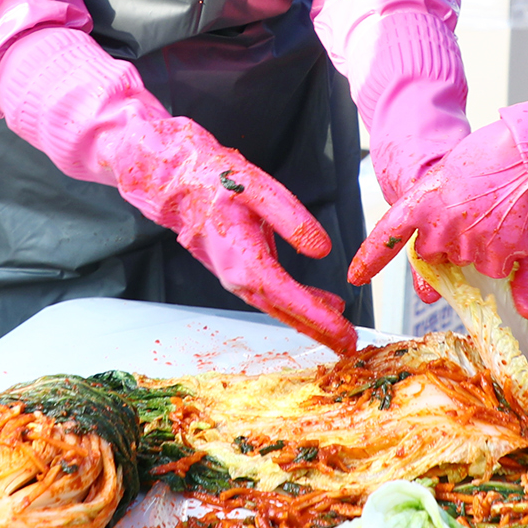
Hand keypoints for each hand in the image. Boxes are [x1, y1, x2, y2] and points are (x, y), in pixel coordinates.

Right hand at [131, 117, 357, 356]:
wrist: (177, 184)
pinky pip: (272, 296)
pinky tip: (319, 305)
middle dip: (320, 331)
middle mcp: (238, 277)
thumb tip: (322, 249)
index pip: (288, 297)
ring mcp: (236, 277)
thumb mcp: (258, 188)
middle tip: (350, 346)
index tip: (343, 332)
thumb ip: (292, 219)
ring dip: (310, 322)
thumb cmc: (214, 181)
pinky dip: (297, 305)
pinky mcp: (239, 271)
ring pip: (278, 308)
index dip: (318, 318)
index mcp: (244, 259)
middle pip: (285, 313)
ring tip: (340, 332)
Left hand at [348, 121, 527, 285]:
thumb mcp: (449, 172)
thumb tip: (433, 237)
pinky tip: (511, 226)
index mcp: (421, 200)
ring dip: (478, 244)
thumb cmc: (494, 155)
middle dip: (448, 241)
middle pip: (434, 253)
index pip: (387, 235)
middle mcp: (439, 227)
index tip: (356, 275)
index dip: (370, 258)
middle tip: (472, 213)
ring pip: (466, 260)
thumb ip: (435, 206)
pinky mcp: (495, 258)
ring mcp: (466, 244)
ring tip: (496, 213)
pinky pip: (493, 267)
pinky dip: (502, 254)